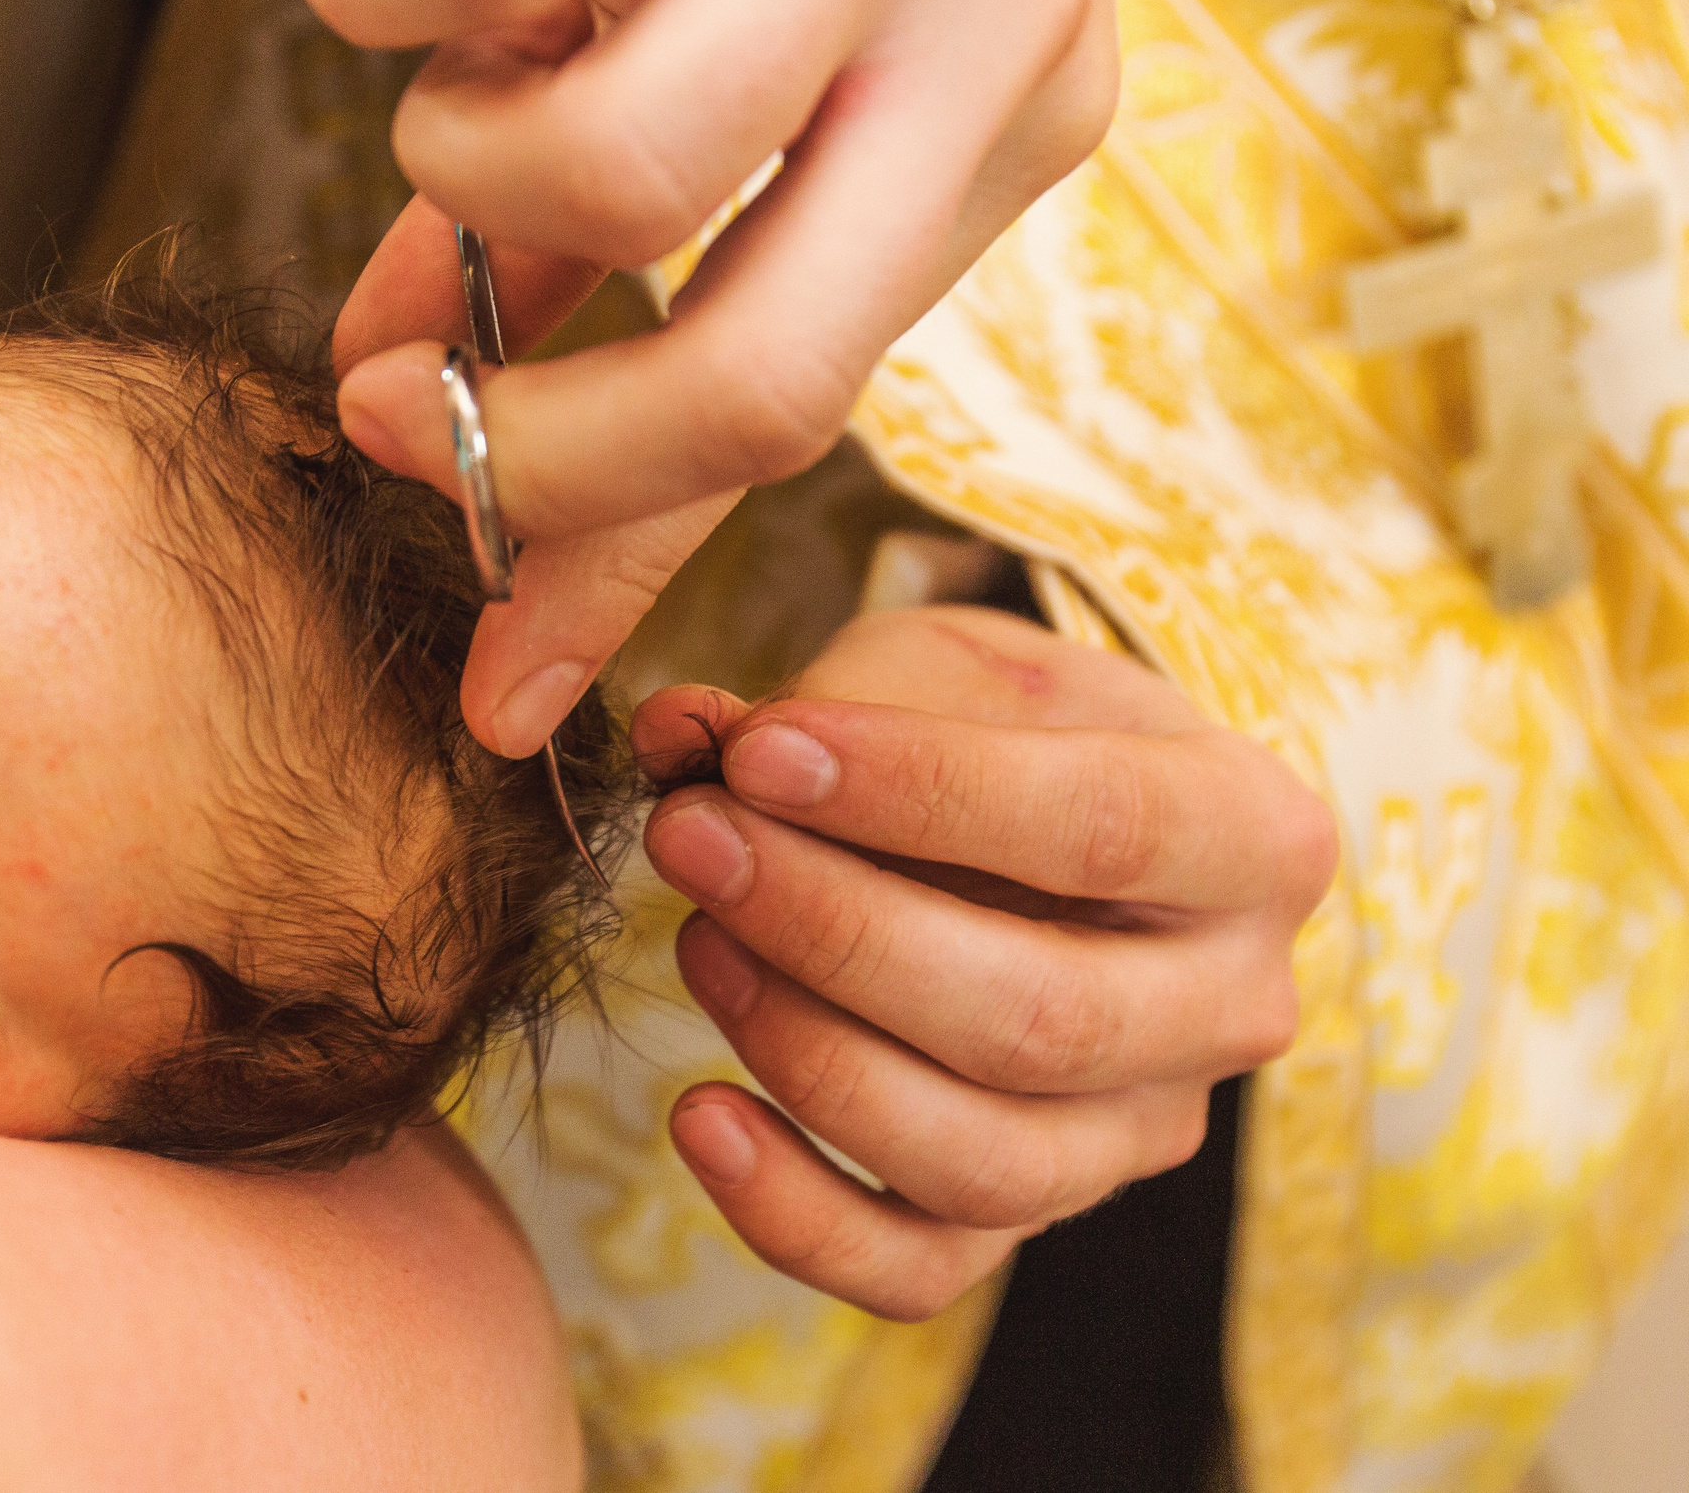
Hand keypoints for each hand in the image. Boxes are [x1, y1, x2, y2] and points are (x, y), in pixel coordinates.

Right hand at [302, 0, 1118, 755]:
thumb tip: (409, 403)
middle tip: (392, 409)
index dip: (626, 572)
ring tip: (449, 62)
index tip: (490, 695)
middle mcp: (1003, 11)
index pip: (812, 416)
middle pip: (764, 375)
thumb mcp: (742, 62)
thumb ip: (600, 259)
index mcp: (1015, 115)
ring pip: (604, 169)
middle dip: (546, 449)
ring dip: (449, 164)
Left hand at [633, 607, 1333, 1319]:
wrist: (1054, 808)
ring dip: (810, 1056)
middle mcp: (1231, 1006)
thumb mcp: (946, 668)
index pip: (1100, 828)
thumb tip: (681, 733)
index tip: (758, 750)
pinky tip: (700, 1118)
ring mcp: (1141, 1130)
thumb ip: (824, 695)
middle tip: (693, 838)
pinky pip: (919, 1269)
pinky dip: (794, 1217)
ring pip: (984, 1161)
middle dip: (836, 931)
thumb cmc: (1005, 723)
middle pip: (1039, 1018)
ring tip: (697, 942)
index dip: (916, 793)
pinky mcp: (1039, 1211)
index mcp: (1255, 836)